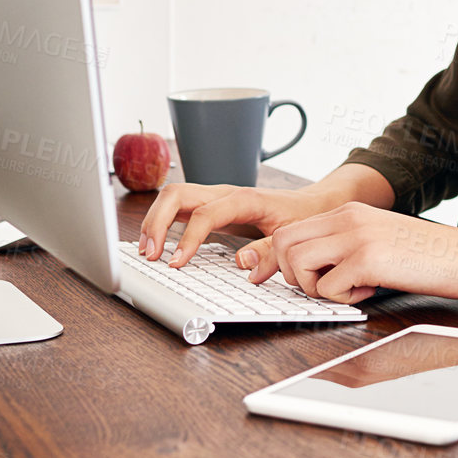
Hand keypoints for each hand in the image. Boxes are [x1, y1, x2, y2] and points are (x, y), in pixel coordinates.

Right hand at [137, 183, 333, 267]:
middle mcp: (224, 194)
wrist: (311, 204)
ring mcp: (214, 198)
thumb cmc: (301, 218)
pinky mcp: (210, 207)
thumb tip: (242, 262)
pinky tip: (155, 245)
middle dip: (156, 222)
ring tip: (146, 251)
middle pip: (177, 194)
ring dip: (153, 221)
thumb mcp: (292, 236)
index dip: (187, 239)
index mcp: (244, 199)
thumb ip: (270, 250)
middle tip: (150, 254)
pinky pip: (178, 208)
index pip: (204, 213)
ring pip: (172, 197)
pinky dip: (161, 223)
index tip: (176, 263)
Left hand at [236, 204, 457, 305]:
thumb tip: (306, 267)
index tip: (299, 280)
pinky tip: (371, 291)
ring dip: (315, 287)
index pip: (291, 230)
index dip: (286, 260)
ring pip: (298, 264)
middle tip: (325, 286)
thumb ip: (344, 243)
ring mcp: (357, 236)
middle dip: (295, 274)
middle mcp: (348, 218)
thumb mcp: (378, 238)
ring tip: (348, 289)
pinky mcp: (369, 260)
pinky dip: (344, 300)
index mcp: (349, 212)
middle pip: (284, 244)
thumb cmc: (427, 255)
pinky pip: (327, 289)